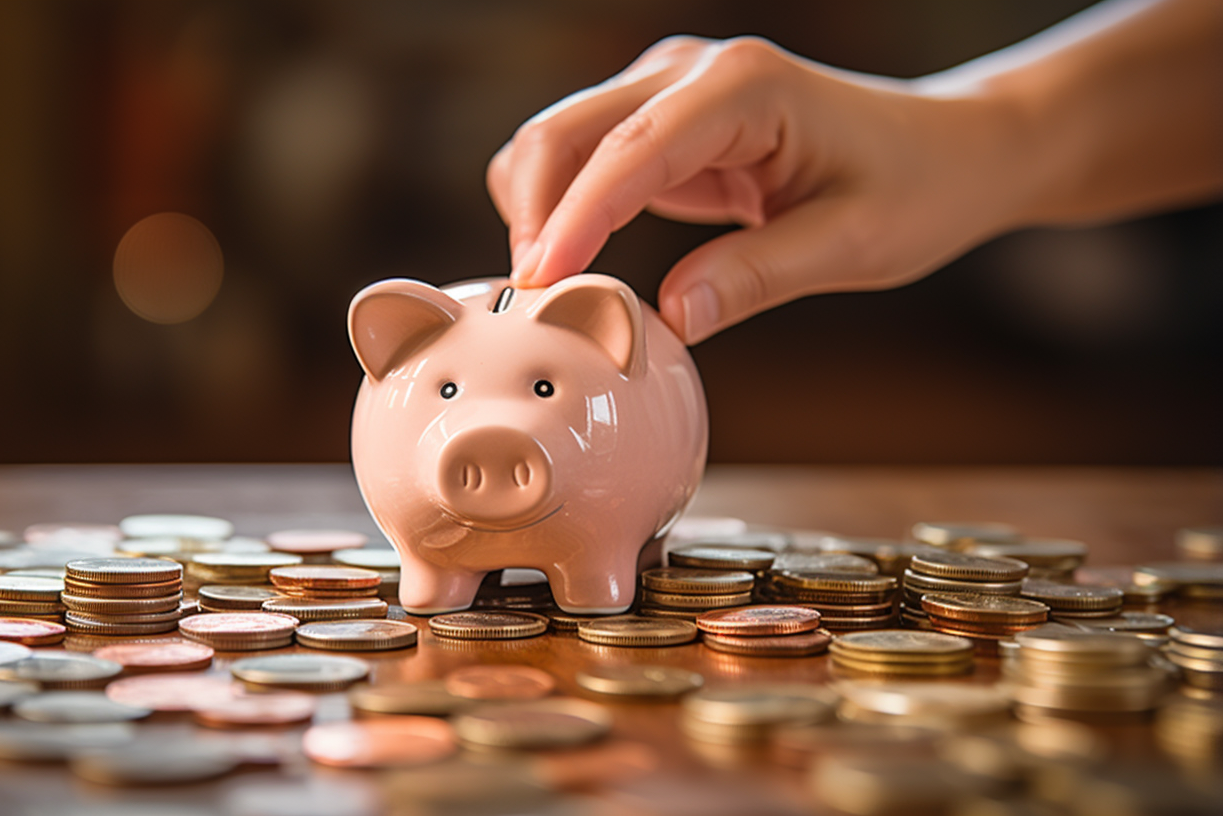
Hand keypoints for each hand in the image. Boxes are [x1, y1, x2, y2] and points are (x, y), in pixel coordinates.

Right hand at [487, 36, 1032, 343]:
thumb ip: (757, 276)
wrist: (946, 149)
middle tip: (535, 306)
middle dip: (534, 216)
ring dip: (536, 212)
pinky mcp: (661, 121)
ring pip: (557, 140)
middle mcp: (693, 70)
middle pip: (565, 130)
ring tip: (555, 292)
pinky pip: (580, 159)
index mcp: (746, 87)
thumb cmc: (914, 188)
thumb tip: (668, 318)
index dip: (575, 218)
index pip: (631, 150)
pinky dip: (559, 208)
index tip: (541, 282)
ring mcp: (669, 89)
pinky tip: (577, 262)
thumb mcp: (852, 244)